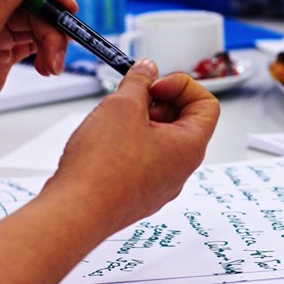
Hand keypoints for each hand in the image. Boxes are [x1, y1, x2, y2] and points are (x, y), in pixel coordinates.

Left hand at [0, 0, 74, 190]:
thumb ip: (2, 1)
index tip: (67, 7)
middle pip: (31, 6)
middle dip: (51, 27)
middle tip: (57, 54)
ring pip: (35, 28)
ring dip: (51, 45)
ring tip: (53, 68)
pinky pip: (31, 48)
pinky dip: (45, 56)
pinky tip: (48, 69)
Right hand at [43, 60, 219, 235]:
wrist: (75, 212)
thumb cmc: (102, 169)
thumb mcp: (122, 106)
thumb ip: (139, 82)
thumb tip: (147, 71)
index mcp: (189, 147)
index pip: (207, 105)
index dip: (182, 86)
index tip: (155, 85)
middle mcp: (180, 170)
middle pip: (183, 121)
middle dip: (158, 102)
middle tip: (130, 98)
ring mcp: (160, 184)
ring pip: (160, 141)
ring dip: (140, 122)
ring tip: (113, 120)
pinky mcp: (139, 193)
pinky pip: (143, 161)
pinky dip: (128, 144)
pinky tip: (104, 142)